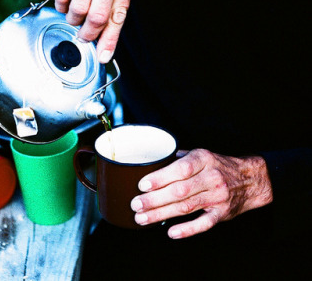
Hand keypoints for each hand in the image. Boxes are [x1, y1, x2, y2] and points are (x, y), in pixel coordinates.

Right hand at [53, 0, 138, 62]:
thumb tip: (106, 34)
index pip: (119, 14)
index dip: (110, 40)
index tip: (103, 57)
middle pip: (99, 16)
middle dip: (89, 34)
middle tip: (83, 37)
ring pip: (79, 9)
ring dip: (74, 20)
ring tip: (74, 18)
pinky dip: (62, 6)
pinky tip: (65, 4)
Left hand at [130, 149, 273, 238]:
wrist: (251, 180)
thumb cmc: (219, 166)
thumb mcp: (201, 154)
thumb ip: (179, 159)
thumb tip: (153, 162)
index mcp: (203, 159)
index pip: (180, 169)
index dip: (160, 178)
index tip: (142, 185)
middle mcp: (211, 177)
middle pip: (179, 191)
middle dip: (154, 199)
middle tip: (136, 205)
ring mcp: (217, 197)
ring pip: (186, 207)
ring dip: (161, 214)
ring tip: (142, 218)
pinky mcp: (221, 213)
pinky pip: (203, 224)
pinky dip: (187, 229)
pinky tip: (170, 232)